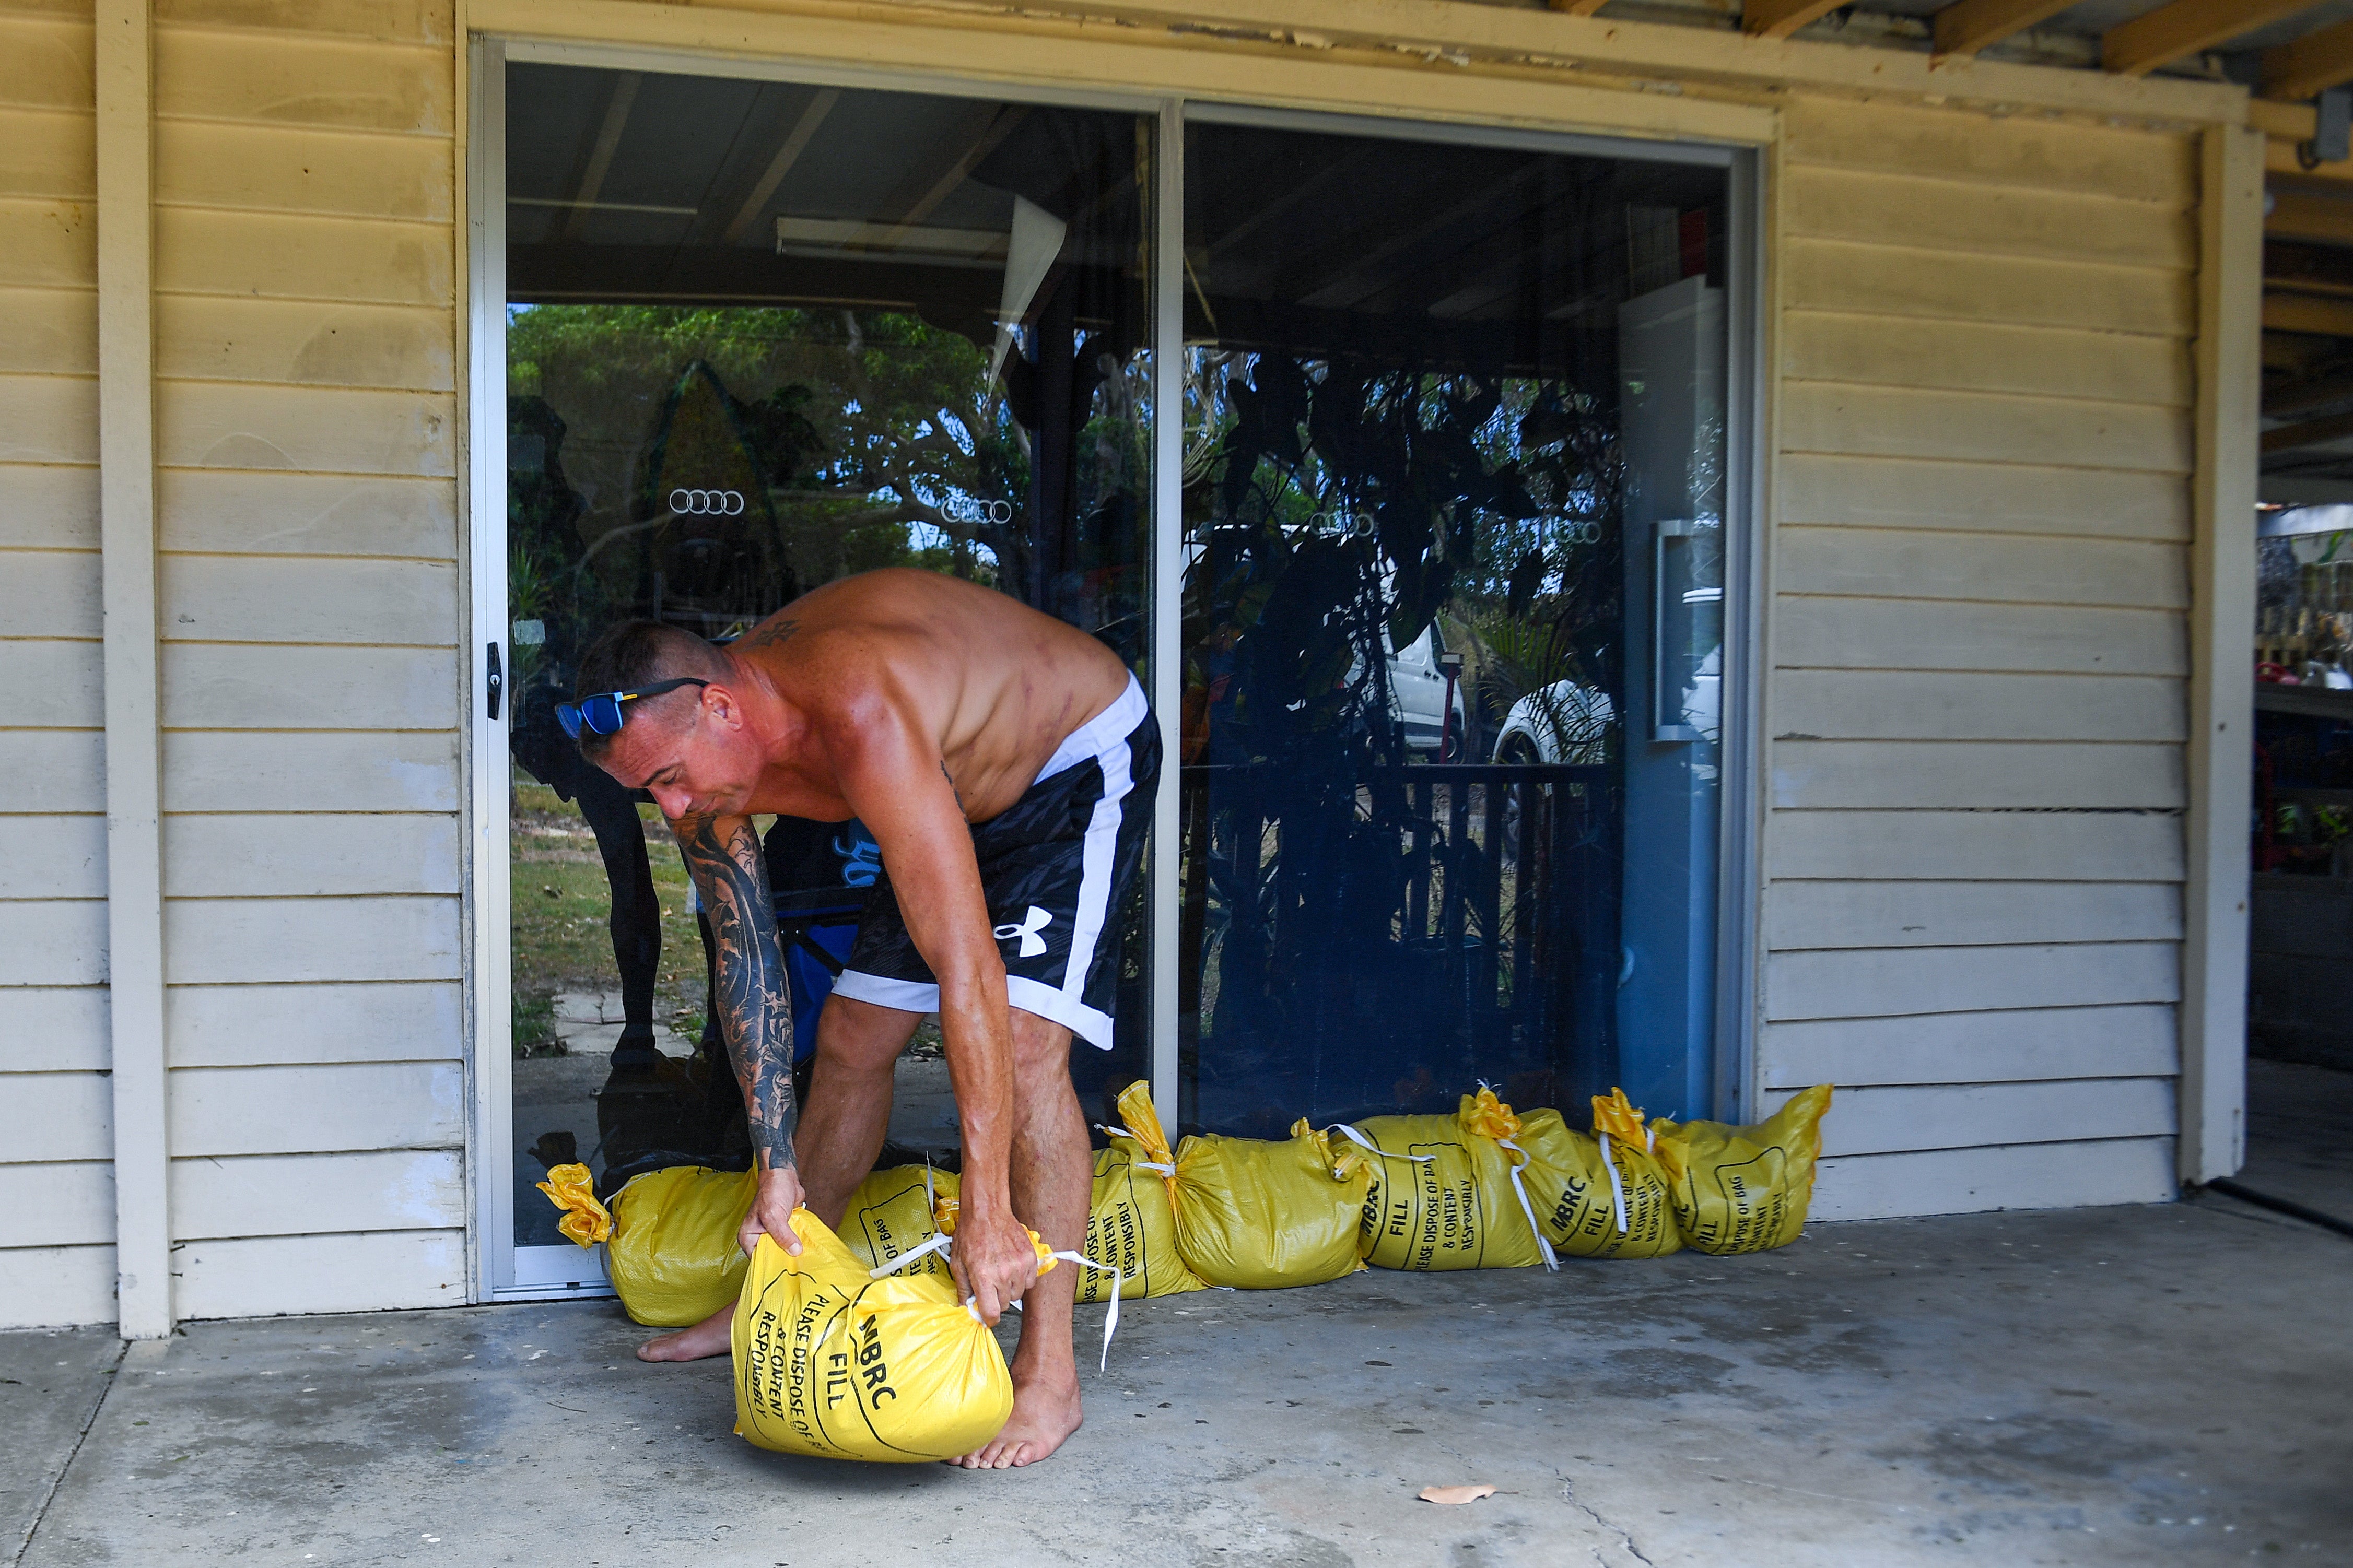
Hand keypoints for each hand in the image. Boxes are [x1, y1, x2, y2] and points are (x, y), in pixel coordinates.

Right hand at [739, 1165, 805, 1258]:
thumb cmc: (772, 1191)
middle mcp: (758, 1238)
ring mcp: (772, 1234)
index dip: (771, 1265)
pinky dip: (798, 1243)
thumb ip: (782, 1234)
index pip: (758, 1260)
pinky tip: (807, 1248)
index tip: (786, 1271)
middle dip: (784, 1259)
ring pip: (783, 1249)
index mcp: (748, 1237)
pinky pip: (791, 1241)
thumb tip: (794, 1251)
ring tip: (805, 1260)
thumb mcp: (774, 1215)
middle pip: (772, 1256)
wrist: (783, 1175)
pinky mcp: (784, 1230)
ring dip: (793, 1251)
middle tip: (799, 1267)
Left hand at [947, 1200, 1042, 1324]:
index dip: (989, 1319)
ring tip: (1000, 1274)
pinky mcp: (1030, 1258)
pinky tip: (1012, 1268)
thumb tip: (964, 1308)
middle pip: (1004, 1305)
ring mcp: (1019, 1266)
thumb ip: (962, 1288)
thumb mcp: (958, 1263)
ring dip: (1008, 1290)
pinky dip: (1022, 1279)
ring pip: (1017, 1294)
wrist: (987, 1211)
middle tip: (988, 1286)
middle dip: (995, 1300)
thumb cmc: (971, 1234)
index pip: (992, 1313)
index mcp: (983, 1276)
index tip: (987, 1317)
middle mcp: (1003, 1273)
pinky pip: (1029, 1282)